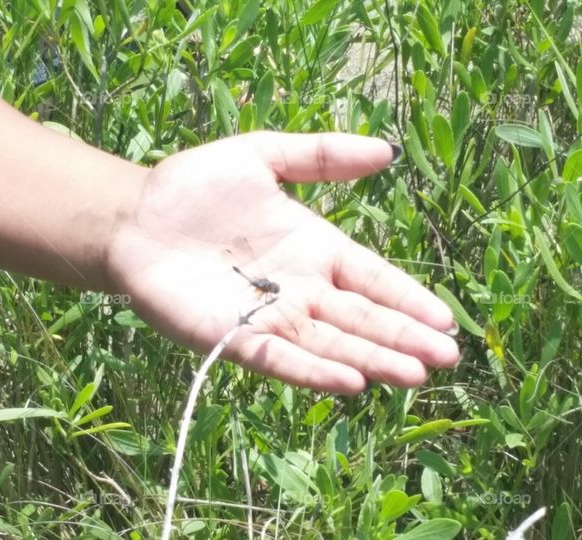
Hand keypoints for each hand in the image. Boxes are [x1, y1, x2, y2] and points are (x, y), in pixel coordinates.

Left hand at [107, 132, 459, 393]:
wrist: (134, 217)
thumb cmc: (194, 187)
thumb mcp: (263, 155)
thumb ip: (322, 156)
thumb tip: (387, 152)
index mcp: (315, 249)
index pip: (373, 279)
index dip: (408, 299)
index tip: (447, 320)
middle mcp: (300, 290)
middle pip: (361, 319)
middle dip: (404, 338)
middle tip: (447, 359)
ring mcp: (269, 318)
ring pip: (331, 345)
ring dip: (372, 360)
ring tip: (414, 375)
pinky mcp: (233, 339)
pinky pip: (280, 359)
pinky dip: (314, 372)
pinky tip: (350, 382)